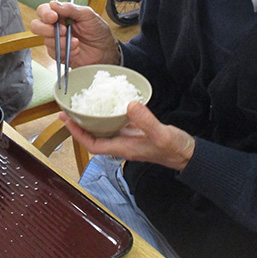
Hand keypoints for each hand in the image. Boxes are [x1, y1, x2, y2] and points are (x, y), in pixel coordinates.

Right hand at [30, 0, 120, 66]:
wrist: (105, 50)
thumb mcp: (88, 15)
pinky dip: (65, 51)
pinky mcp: (59, 53)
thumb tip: (54, 4)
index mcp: (61, 14)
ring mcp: (56, 41)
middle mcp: (56, 27)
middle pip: (37, 25)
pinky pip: (54, 53)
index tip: (54, 17)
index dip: (45, 13)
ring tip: (76, 41)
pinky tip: (76, 49)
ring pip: (46, 41)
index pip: (44, 10)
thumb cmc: (98, 31)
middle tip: (62, 31)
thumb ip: (71, 9)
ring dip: (61, 41)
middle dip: (45, 29)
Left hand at [63, 101, 195, 170]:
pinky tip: (109, 103)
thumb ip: (146, 121)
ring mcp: (129, 138)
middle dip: (81, 126)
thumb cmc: (175, 149)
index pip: (93, 145)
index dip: (78, 134)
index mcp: (124, 148)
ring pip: (105, 130)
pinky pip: (117, 123)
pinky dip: (109, 115)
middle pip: (95, 137)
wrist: (188, 154)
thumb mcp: (161, 134)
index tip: (68, 120)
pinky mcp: (137, 132)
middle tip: (69, 110)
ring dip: (92, 120)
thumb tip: (129, 105)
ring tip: (82, 105)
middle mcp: (123, 144)